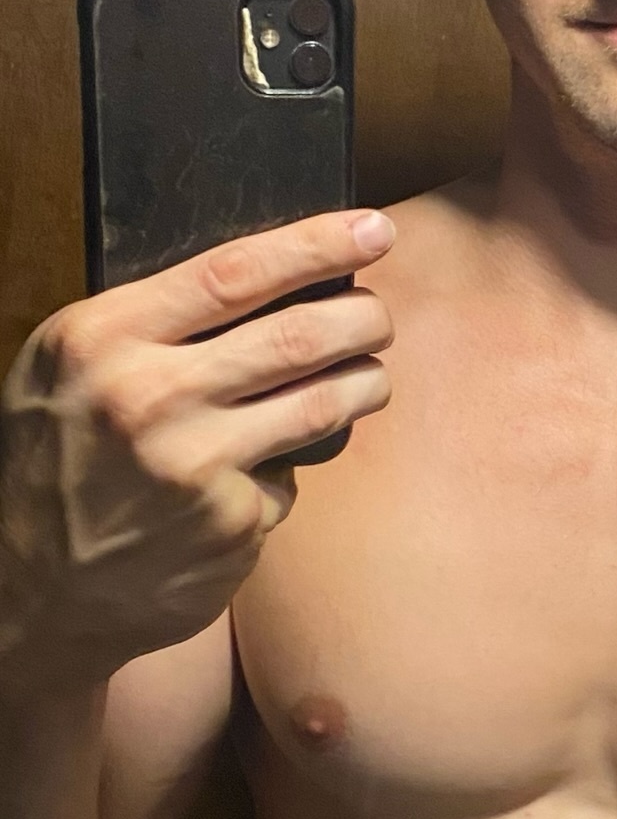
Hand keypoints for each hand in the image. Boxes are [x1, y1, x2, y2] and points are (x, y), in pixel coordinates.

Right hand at [0, 210, 394, 683]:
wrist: (31, 588)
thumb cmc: (59, 459)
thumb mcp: (71, 370)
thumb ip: (149, 327)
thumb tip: (274, 283)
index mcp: (103, 338)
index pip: (234, 273)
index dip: (317, 246)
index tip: (373, 230)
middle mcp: (149, 397)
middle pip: (298, 337)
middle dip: (362, 319)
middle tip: (379, 318)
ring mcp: (195, 466)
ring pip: (321, 404)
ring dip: (365, 384)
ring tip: (370, 378)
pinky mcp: (230, 525)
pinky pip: (288, 480)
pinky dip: (285, 473)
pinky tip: (254, 482)